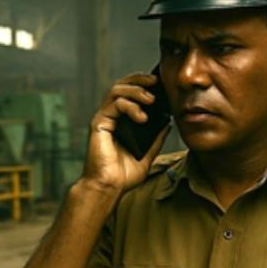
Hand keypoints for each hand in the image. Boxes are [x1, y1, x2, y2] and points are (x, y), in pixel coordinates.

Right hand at [83, 72, 170, 192]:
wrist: (110, 187)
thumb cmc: (123, 175)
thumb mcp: (147, 154)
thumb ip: (156, 138)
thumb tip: (167, 123)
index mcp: (121, 121)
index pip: (129, 93)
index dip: (142, 84)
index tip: (159, 84)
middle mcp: (111, 117)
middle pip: (121, 85)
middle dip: (139, 79)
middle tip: (155, 82)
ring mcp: (104, 119)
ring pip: (117, 90)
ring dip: (136, 90)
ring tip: (151, 100)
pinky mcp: (99, 123)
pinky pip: (114, 104)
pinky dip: (130, 106)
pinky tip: (142, 117)